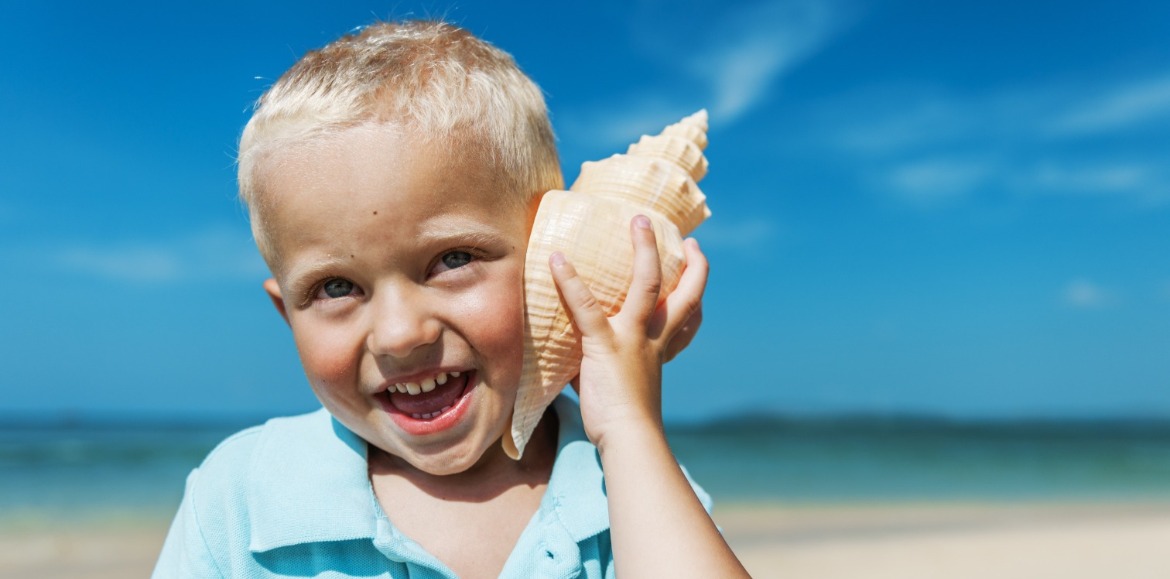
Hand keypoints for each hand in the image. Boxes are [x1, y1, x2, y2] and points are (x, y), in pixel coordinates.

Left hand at [549, 215, 708, 449]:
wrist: (629, 440)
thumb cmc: (622, 423)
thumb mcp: (621, 387)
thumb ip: (604, 366)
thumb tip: (575, 362)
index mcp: (660, 349)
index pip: (688, 315)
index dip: (695, 289)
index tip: (696, 265)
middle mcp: (654, 338)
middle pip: (682, 292)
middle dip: (690, 263)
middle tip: (687, 238)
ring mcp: (632, 339)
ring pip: (646, 285)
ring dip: (644, 249)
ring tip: (638, 221)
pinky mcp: (605, 345)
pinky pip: (587, 307)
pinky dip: (571, 281)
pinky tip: (557, 259)